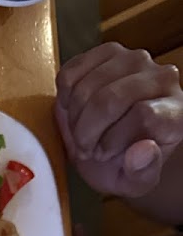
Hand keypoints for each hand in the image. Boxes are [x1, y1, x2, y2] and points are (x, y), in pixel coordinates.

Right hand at [55, 43, 182, 198]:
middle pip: (111, 99)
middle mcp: (162, 78)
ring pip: (88, 86)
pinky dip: (65, 97)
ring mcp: (134, 59)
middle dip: (86, 131)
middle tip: (84, 147)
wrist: (113, 143)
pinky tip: (74, 109)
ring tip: (80, 131)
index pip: (144, 115)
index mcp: (177, 113)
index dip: (114, 140)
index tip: (102, 154)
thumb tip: (141, 150)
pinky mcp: (107, 53)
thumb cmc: (125, 164)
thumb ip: (142, 172)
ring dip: (74, 117)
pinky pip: (72, 72)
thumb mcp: (134, 182)